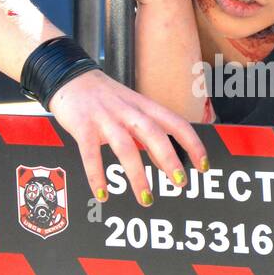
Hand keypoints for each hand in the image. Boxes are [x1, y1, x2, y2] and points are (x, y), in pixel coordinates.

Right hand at [48, 67, 207, 205]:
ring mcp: (105, 119)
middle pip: (155, 135)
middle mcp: (128, 112)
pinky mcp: (83, 126)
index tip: (203, 165)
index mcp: (145, 107)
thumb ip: (149, 133)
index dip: (193, 143)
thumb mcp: (132, 109)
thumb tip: (167, 162)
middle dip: (170, 160)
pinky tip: (103, 194)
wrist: (70, 76)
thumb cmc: (106, 98)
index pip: (176, 123)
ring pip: (126, 148)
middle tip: (181, 184)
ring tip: (146, 198)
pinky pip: (91, 154)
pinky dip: (97, 176)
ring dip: (137, 175)